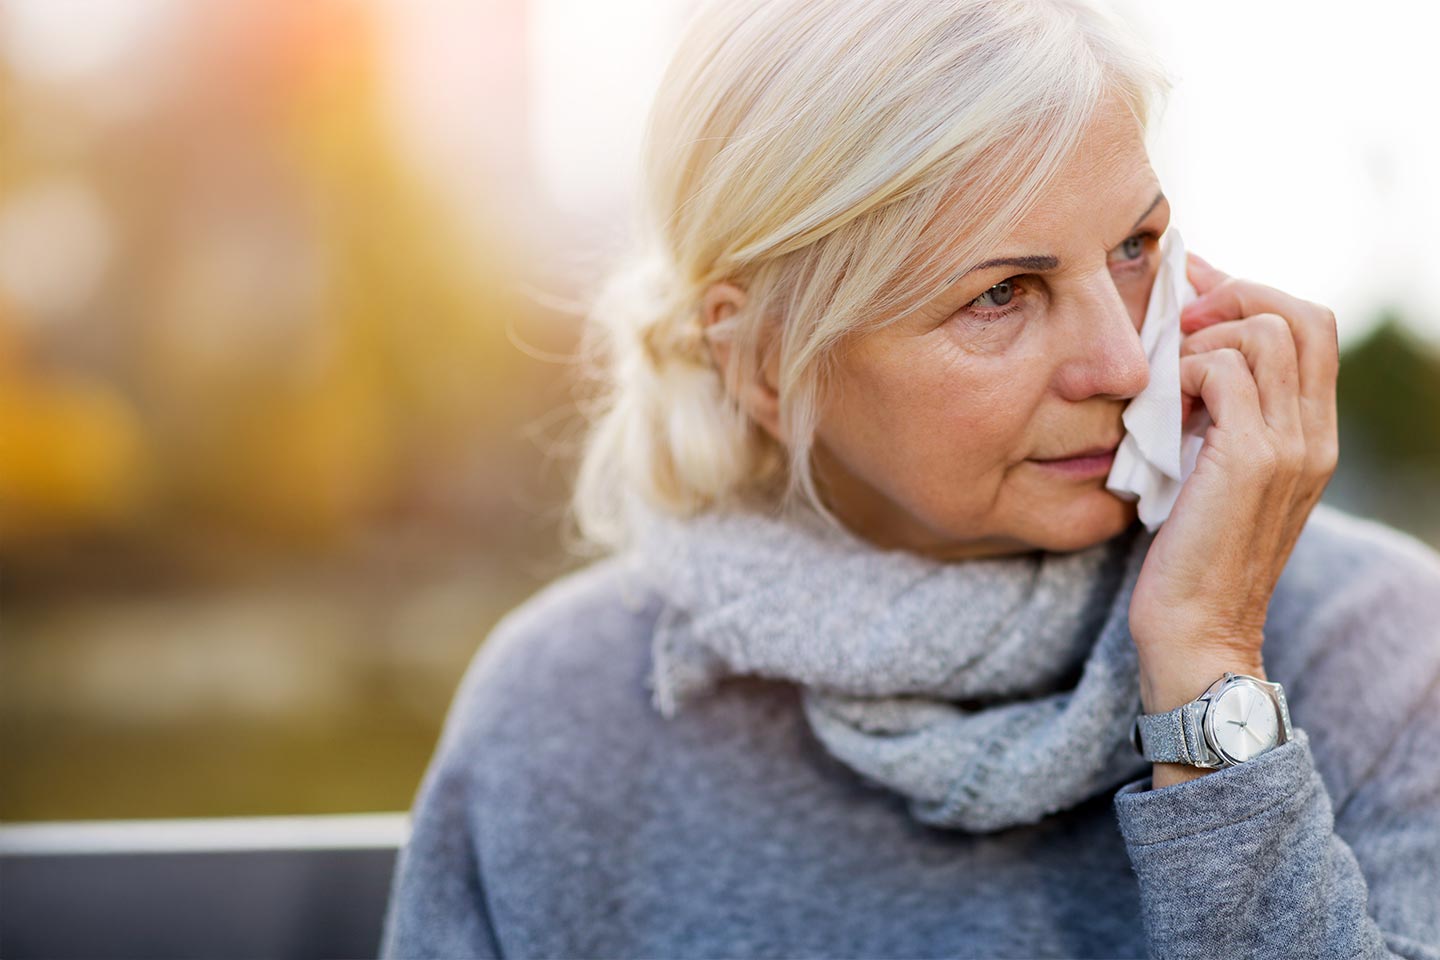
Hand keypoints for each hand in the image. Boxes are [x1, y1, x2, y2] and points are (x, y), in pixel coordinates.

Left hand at [1128, 252, 1340, 676]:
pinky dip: (1182, 372)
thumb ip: (1217, 421)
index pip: (1311, 329)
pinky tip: (1158, 411)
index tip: (1191, 290)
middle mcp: (1314, 436)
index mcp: (1311, 437)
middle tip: (1176, 319)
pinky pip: (1222, 372)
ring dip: (1201, 339)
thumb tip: (1184, 356)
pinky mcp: (1250, 460)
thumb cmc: (1189, 561)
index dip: (1251, 294)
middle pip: (1303, 314)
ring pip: (1264, 333)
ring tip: (1163, 380)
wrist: (1196, 635)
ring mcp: (1290, 447)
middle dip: (1233, 296)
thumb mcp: (1211, 477)